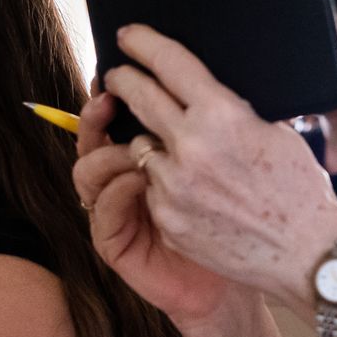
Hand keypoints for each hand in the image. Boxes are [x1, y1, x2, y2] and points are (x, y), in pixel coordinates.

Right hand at [75, 98, 243, 330]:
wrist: (249, 278)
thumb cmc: (247, 216)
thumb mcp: (231, 160)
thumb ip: (209, 127)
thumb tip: (207, 82)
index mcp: (154, 152)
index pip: (124, 112)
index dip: (118, 86)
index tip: (125, 58)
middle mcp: (127, 177)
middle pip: (94, 134)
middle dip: (98, 109)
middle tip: (110, 90)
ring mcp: (117, 209)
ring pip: (87, 168)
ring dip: (105, 151)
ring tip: (132, 146)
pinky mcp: (115, 242)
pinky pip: (102, 209)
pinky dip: (117, 191)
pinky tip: (139, 181)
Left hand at [91, 25, 336, 310]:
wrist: (307, 254)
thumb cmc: (300, 190)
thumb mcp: (277, 133)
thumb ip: (236, 111)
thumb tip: (209, 93)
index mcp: (223, 115)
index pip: (169, 63)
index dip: (143, 43)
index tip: (128, 36)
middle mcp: (192, 146)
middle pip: (139, 97)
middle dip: (123, 80)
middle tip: (116, 74)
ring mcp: (175, 186)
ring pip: (143, 148)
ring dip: (154, 143)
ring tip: (176, 150)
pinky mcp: (168, 219)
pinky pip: (153, 189)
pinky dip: (166, 186)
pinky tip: (195, 195)